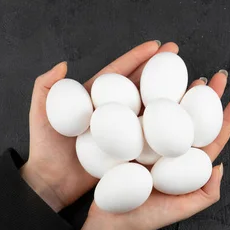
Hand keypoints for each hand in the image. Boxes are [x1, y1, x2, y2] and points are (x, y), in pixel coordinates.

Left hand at [21, 40, 179, 211]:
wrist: (52, 184)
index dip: (137, 58)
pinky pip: (151, 136)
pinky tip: (184, 119)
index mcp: (96, 100)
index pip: (119, 74)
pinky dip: (168, 127)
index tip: (156, 45)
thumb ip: (46, 87)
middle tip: (177, 55)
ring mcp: (124, 132)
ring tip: (189, 82)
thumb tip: (63, 64)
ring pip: (151, 108)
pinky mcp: (131, 151)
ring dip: (170, 94)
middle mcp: (114, 113)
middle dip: (160, 69)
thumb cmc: (45, 149)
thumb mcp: (40, 114)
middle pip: (140, 86)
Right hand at [77, 72, 229, 229]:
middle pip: (193, 117)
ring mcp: (151, 142)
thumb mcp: (183, 209)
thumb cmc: (149, 218)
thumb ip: (206, 192)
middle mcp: (172, 149)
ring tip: (191, 74)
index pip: (211, 137)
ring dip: (180, 91)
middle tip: (217, 76)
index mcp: (187, 163)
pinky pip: (141, 115)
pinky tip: (153, 82)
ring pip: (170, 111)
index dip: (226, 119)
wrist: (113, 223)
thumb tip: (222, 165)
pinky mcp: (129, 139)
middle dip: (207, 96)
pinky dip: (148, 98)